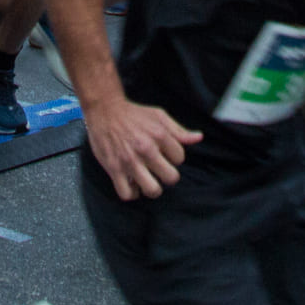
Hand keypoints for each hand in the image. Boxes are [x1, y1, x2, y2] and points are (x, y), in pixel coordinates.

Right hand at [83, 96, 201, 198]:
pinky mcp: (114, 169)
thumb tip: (198, 138)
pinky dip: (132, 194)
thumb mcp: (159, 116)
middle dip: (168, 176)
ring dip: (153, 189)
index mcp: (159, 135)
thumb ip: (178, 130)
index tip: (165, 154)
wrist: (105, 110)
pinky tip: (133, 185)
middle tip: (160, 171)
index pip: (180, 158)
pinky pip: (127, 194)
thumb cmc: (134, 114)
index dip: (174, 157)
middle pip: (171, 178)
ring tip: (149, 182)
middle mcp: (146, 149)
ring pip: (152, 190)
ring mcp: (129, 161)